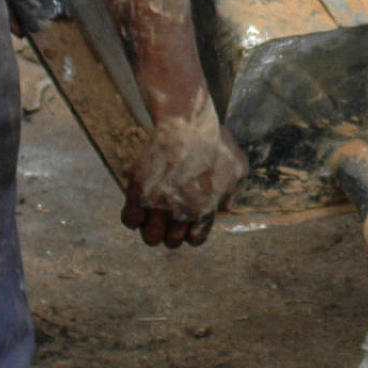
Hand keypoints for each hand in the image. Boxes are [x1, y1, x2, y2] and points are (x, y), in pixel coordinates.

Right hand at [121, 112, 248, 248]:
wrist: (187, 126)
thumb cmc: (214, 144)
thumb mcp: (236, 168)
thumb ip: (232, 190)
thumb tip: (227, 203)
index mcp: (206, 211)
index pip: (195, 240)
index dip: (189, 232)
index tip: (185, 222)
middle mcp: (183, 214)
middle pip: (171, 242)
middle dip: (169, 232)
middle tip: (165, 217)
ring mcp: (160, 206)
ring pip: (150, 236)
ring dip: (150, 228)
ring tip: (150, 214)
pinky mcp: (139, 194)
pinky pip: (130, 220)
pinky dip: (132, 216)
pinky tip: (137, 205)